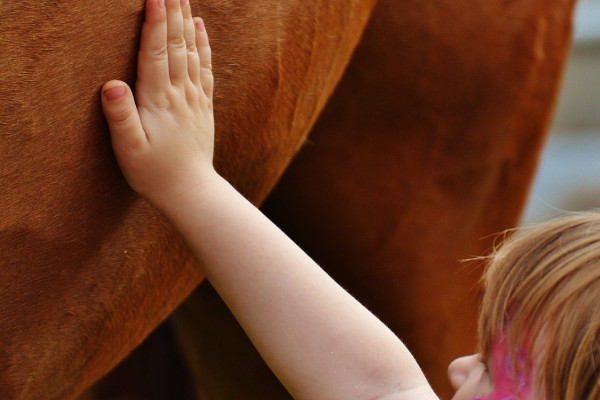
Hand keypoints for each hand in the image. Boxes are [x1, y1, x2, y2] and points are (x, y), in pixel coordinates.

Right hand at [101, 0, 215, 209]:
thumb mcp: (130, 150)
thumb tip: (110, 84)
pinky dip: (202, 45)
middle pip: (176, 45)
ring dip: (186, 21)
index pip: (156, 53)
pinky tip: (199, 27)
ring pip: (191, 51)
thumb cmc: (154, 173)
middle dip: (171, 11)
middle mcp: (180, 94)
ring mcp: (194, 98)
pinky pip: (204, 68)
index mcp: (159, 101)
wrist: (191, 190)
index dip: (155, 22)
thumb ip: (121, 117)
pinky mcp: (203, 105)